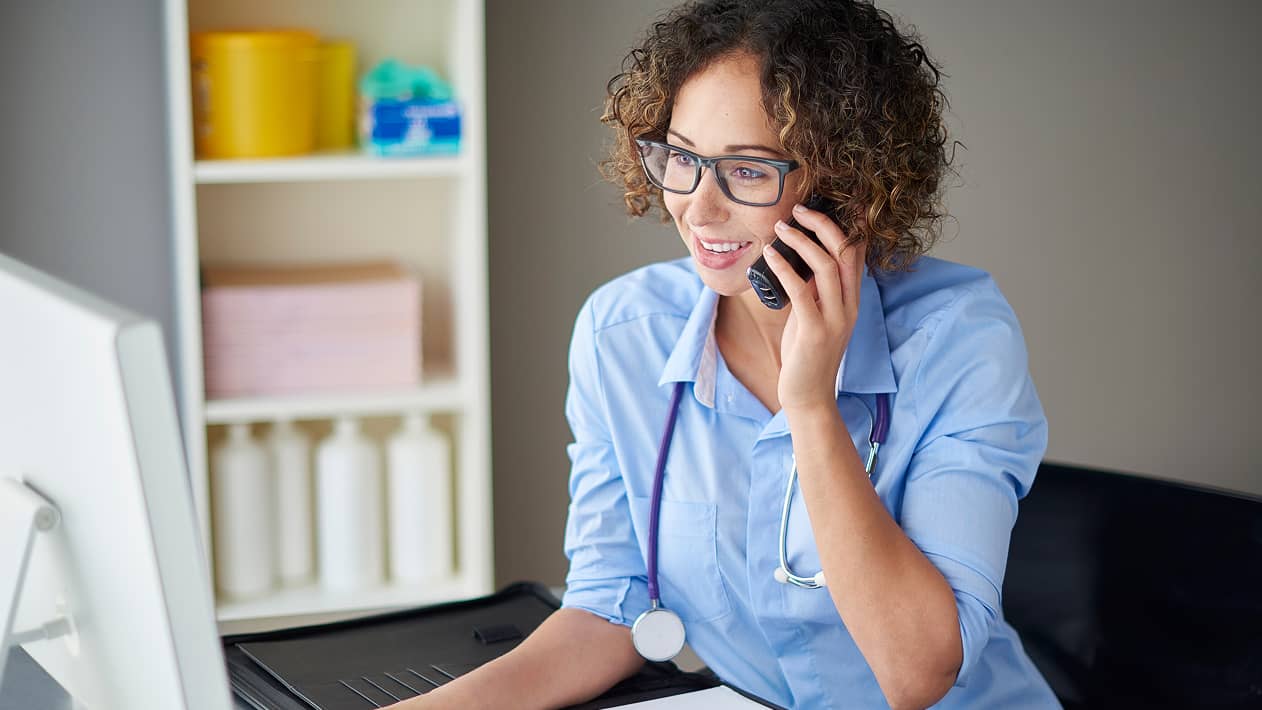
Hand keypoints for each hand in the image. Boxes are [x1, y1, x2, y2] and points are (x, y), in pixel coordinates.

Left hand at [762, 203, 866, 411]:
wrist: (809, 394)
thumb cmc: (807, 352)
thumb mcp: (815, 314)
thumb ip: (813, 289)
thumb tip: (796, 258)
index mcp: (852, 298)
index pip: (857, 252)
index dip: (846, 224)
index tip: (823, 204)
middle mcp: (850, 304)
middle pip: (845, 251)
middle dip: (822, 223)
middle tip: (798, 209)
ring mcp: (836, 318)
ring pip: (826, 266)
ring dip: (801, 241)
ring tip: (780, 228)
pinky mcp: (815, 331)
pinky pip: (801, 291)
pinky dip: (784, 268)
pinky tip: (769, 256)